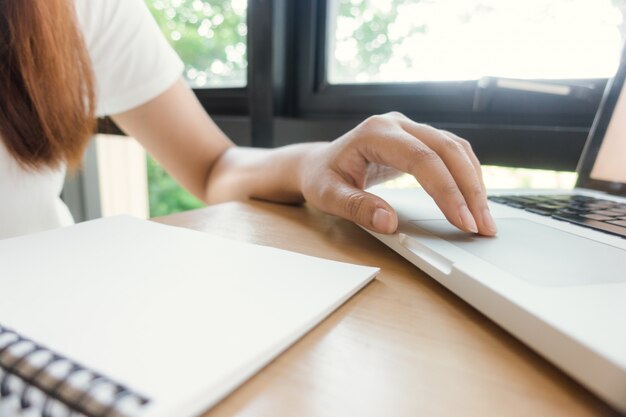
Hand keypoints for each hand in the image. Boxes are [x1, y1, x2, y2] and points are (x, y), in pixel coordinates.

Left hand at [298, 112, 497, 235]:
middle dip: (470, 189)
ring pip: (456, 148)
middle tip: (483, 226)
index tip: (463, 222)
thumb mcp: (328, 195)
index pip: (422, 159)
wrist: (318, 163)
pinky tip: (473, 199)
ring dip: (474, 183)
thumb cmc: (322, 177)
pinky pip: (452, 152)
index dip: (447, 191)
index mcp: (376, 132)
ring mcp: (410, 128)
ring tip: (484, 218)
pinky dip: (466, 176)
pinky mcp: (418, 139)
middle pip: (447, 150)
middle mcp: (398, 123)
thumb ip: (356, 207)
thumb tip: (389, 222)